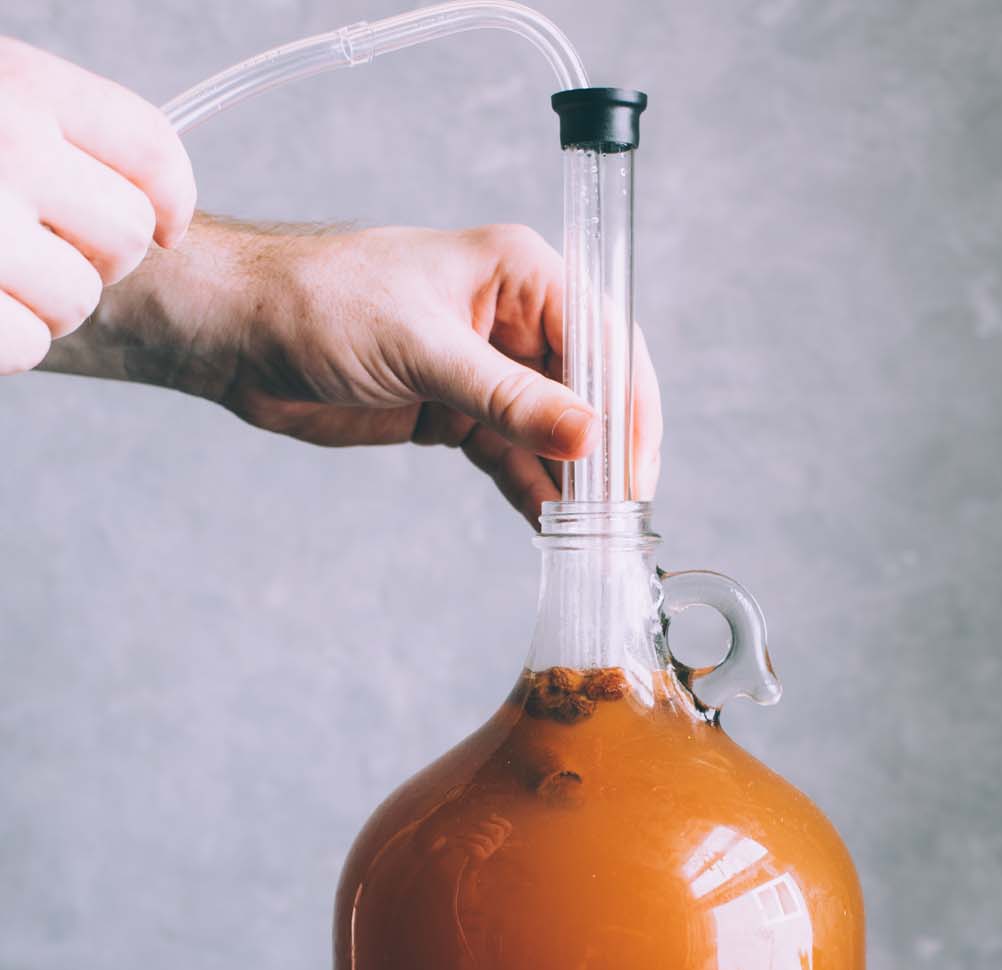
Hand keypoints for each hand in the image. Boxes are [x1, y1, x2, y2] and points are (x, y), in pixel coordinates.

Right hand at [0, 37, 195, 373]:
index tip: (160, 229)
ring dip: (42, 306)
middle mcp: (7, 147)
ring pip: (77, 300)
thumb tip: (151, 220)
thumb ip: (45, 130)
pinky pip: (25, 345)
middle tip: (35, 250)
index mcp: (14, 85)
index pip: (149, 147)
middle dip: (93, 259)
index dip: (167, 201)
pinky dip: (4, 343)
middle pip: (125, 236)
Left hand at [42, 215, 662, 522]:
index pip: (604, 338)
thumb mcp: (422, 350)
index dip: (628, 406)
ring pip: (550, 432)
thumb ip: (509, 398)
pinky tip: (550, 524)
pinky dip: (530, 489)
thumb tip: (589, 437)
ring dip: (570, 480)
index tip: (635, 469)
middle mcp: (512, 319)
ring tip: (590, 533)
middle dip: (604, 452)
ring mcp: (484, 371)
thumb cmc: (318, 303)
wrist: (237, 335)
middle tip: (618, 514)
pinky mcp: (454, 413)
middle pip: (587, 392)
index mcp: (518, 274)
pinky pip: (510, 456)